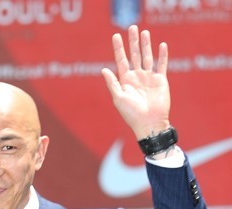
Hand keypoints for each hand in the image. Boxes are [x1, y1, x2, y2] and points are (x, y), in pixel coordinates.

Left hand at [101, 25, 170, 140]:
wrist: (149, 123)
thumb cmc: (132, 114)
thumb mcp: (119, 98)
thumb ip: (112, 83)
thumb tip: (103, 70)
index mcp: (126, 81)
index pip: (121, 60)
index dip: (118, 48)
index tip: (115, 36)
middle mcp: (137, 78)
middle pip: (134, 55)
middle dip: (133, 42)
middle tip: (131, 27)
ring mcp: (149, 78)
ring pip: (147, 57)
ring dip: (146, 45)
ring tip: (144, 32)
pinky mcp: (160, 81)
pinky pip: (162, 65)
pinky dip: (162, 55)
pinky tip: (161, 45)